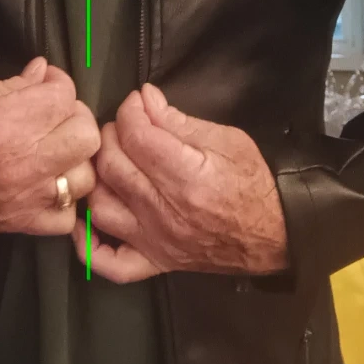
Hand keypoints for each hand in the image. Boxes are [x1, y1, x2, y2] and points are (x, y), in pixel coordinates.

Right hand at [0, 57, 101, 236]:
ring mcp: (25, 198)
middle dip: (73, 116)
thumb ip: (9, 84)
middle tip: (53, 113)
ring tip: (52, 148)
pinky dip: (63, 201)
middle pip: (84, 135)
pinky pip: (66, 217)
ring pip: (84, 177)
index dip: (57, 83)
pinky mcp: (20, 225)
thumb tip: (41, 72)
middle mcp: (22, 163)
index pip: (63, 96)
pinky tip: (46, 184)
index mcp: (5, 123)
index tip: (44, 83)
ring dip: (73, 158)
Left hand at [70, 83, 288, 283]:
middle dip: (112, 135)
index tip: (138, 103)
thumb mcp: (225, 139)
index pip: (136, 136)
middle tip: (125, 127)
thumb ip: (177, 120)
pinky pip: (110, 264)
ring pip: (101, 206)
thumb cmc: (254, 182)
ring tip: (110, 161)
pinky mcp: (156, 262)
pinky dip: (88, 245)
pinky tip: (84, 220)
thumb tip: (144, 99)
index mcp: (188, 178)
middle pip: (113, 166)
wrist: (279, 233)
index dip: (131, 110)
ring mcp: (157, 242)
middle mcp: (167, 213)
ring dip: (97, 177)